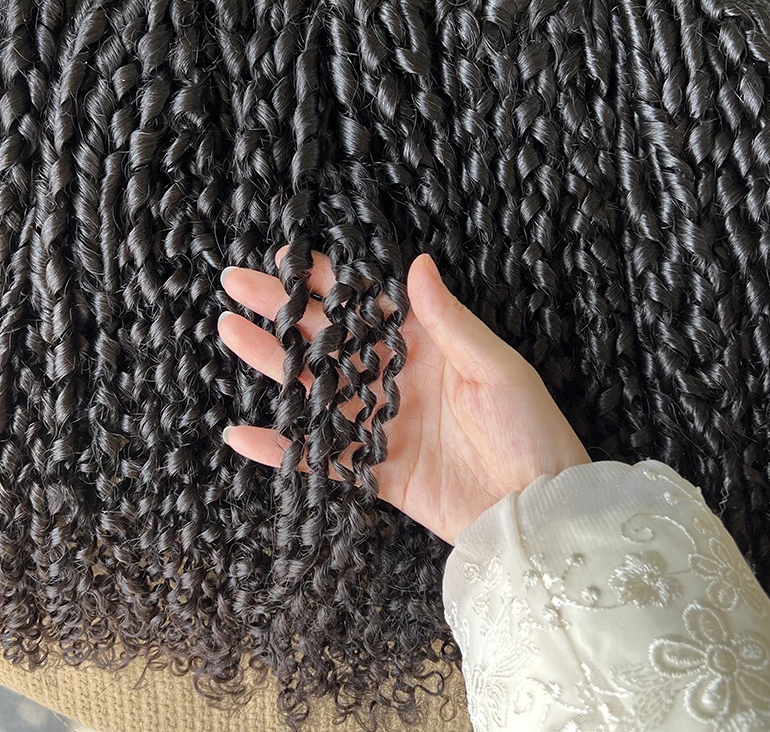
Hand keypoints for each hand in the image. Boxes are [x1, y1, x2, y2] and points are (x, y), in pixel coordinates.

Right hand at [218, 252, 589, 543]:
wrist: (539, 511)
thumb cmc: (530, 430)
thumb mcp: (495, 368)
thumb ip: (448, 322)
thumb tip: (417, 264)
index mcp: (427, 348)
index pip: (366, 306)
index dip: (328, 281)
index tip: (288, 258)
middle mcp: (397, 381)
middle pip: (329, 340)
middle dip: (283, 311)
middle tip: (238, 285)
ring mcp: (382, 426)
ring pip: (315, 390)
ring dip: (272, 364)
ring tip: (231, 332)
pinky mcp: (377, 472)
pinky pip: (322, 457)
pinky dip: (282, 449)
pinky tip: (242, 434)